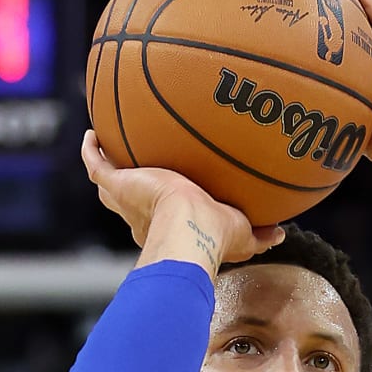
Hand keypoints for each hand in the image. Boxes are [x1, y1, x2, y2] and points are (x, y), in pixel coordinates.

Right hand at [81, 130, 283, 268]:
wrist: (190, 229)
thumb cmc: (215, 238)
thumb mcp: (245, 236)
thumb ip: (261, 236)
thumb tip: (280, 233)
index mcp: (168, 228)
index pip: (162, 219)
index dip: (164, 210)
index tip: (173, 199)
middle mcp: (142, 216)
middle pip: (130, 203)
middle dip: (131, 191)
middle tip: (137, 172)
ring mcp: (126, 199)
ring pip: (108, 185)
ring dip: (107, 169)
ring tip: (108, 148)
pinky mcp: (117, 183)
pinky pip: (95, 164)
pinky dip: (91, 150)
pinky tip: (92, 133)